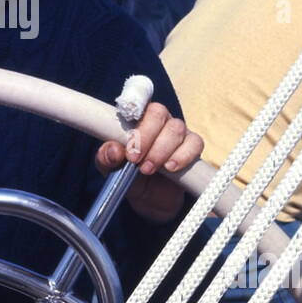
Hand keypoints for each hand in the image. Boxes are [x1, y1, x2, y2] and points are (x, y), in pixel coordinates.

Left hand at [95, 102, 202, 223]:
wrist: (150, 199)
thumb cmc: (128, 175)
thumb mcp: (111, 168)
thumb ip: (107, 157)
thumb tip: (113, 150)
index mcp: (136, 118)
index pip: (138, 103)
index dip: (133, 120)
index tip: (128, 147)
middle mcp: (158, 120)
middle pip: (158, 113)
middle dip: (146, 137)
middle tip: (135, 161)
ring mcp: (177, 132)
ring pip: (176, 128)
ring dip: (161, 150)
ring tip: (148, 169)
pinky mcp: (193, 146)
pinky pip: (194, 143)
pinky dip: (183, 155)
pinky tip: (171, 167)